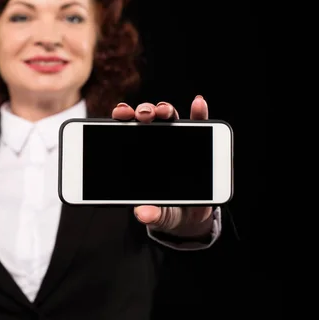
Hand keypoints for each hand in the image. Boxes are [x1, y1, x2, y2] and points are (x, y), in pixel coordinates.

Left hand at [111, 95, 213, 237]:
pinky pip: (198, 124)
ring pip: (167, 118)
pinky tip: (198, 103)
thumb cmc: (166, 211)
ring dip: (164, 109)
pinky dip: (199, 112)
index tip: (119, 114)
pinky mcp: (197, 143)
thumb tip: (142, 214)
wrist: (189, 216)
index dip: (122, 118)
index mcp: (137, 155)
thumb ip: (151, 214)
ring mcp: (175, 141)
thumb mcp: (158, 215)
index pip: (125, 130)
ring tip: (163, 111)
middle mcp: (154, 143)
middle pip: (146, 120)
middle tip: (142, 115)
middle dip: (142, 112)